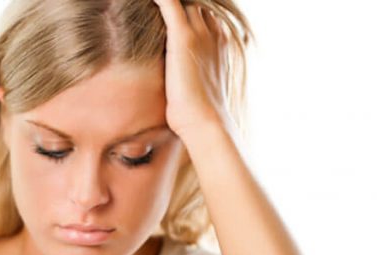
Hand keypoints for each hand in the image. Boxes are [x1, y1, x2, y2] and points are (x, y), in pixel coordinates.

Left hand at [153, 0, 231, 139]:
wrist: (205, 121)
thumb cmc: (199, 114)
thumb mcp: (201, 88)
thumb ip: (195, 74)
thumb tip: (184, 81)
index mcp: (221, 45)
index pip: (207, 17)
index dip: (194, 15)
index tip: (180, 19)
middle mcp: (213, 35)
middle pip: (198, 7)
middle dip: (185, 7)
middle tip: (166, 12)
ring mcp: (200, 35)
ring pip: (187, 4)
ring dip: (172, 5)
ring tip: (156, 5)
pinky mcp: (183, 38)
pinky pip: (170, 5)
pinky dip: (161, 0)